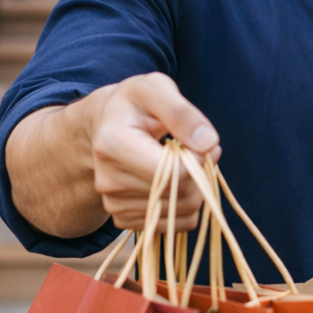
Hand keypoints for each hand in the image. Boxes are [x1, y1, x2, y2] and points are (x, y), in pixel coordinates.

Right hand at [87, 72, 221, 233]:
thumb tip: (207, 143)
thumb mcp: (155, 89)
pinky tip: (173, 181)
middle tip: (196, 149)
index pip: (174, 172)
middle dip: (199, 173)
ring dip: (195, 189)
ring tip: (183, 162)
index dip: (199, 158)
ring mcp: (113, 204)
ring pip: (180, 212)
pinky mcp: (122, 219)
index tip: (199, 140)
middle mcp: (108, 181)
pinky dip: (183, 205)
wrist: (104, 125)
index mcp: (113, 145)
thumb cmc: (135, 104)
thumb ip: (181, 112)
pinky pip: (172, 224)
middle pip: (180, 195)